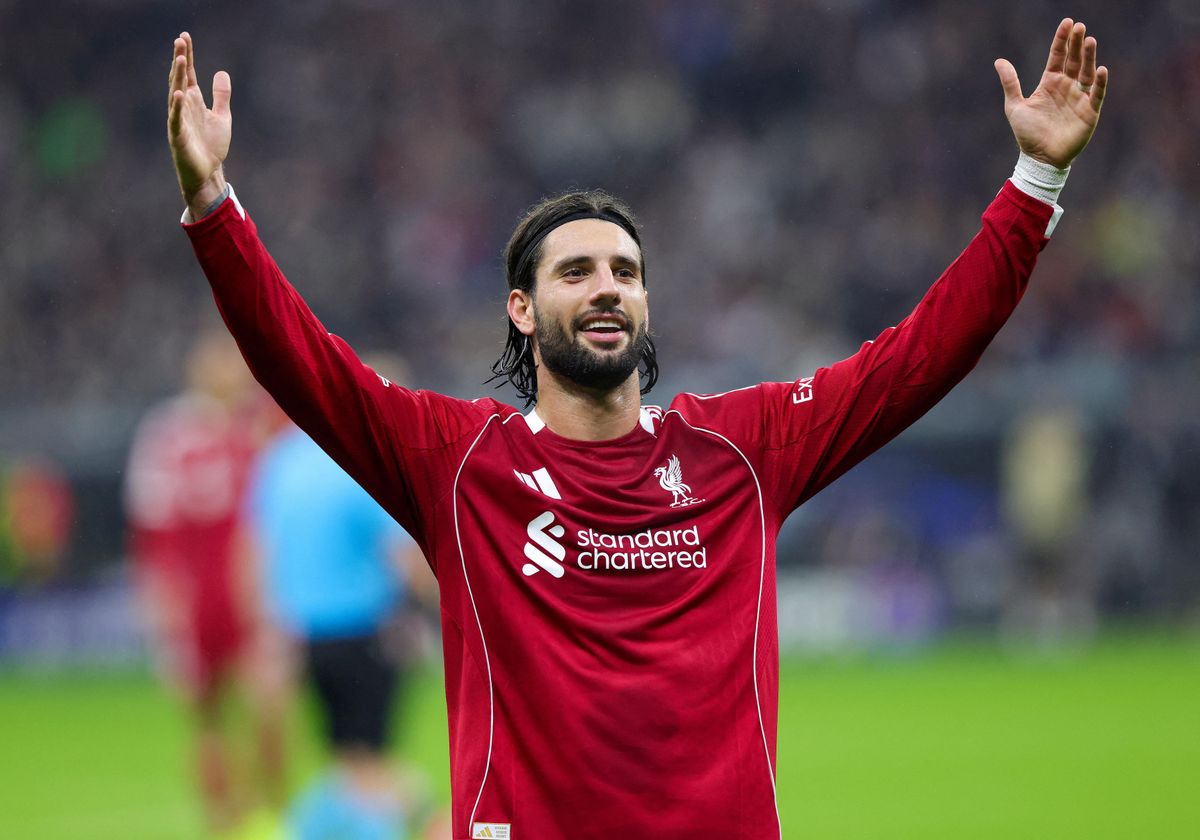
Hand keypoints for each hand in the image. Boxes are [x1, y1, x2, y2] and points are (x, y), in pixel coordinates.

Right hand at [167, 32, 230, 212]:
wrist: (208, 172)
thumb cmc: (212, 146)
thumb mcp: (222, 116)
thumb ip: (221, 95)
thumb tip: (221, 72)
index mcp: (193, 101)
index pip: (188, 73)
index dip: (187, 56)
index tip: (185, 37)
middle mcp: (184, 107)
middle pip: (179, 79)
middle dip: (180, 60)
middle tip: (180, 40)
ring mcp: (179, 120)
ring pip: (176, 94)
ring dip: (177, 78)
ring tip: (179, 59)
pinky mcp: (179, 137)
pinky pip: (176, 120)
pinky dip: (177, 108)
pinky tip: (179, 95)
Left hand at [994, 18, 1107, 168]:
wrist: (1039, 158)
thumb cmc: (1027, 134)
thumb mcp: (1015, 106)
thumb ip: (1010, 83)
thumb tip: (999, 60)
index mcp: (1050, 83)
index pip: (1058, 56)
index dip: (1062, 40)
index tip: (1067, 23)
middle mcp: (1066, 87)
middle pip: (1074, 60)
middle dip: (1077, 43)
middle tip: (1080, 27)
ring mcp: (1079, 98)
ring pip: (1087, 72)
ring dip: (1089, 57)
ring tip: (1090, 40)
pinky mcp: (1089, 112)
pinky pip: (1096, 94)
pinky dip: (1099, 82)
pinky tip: (1100, 70)